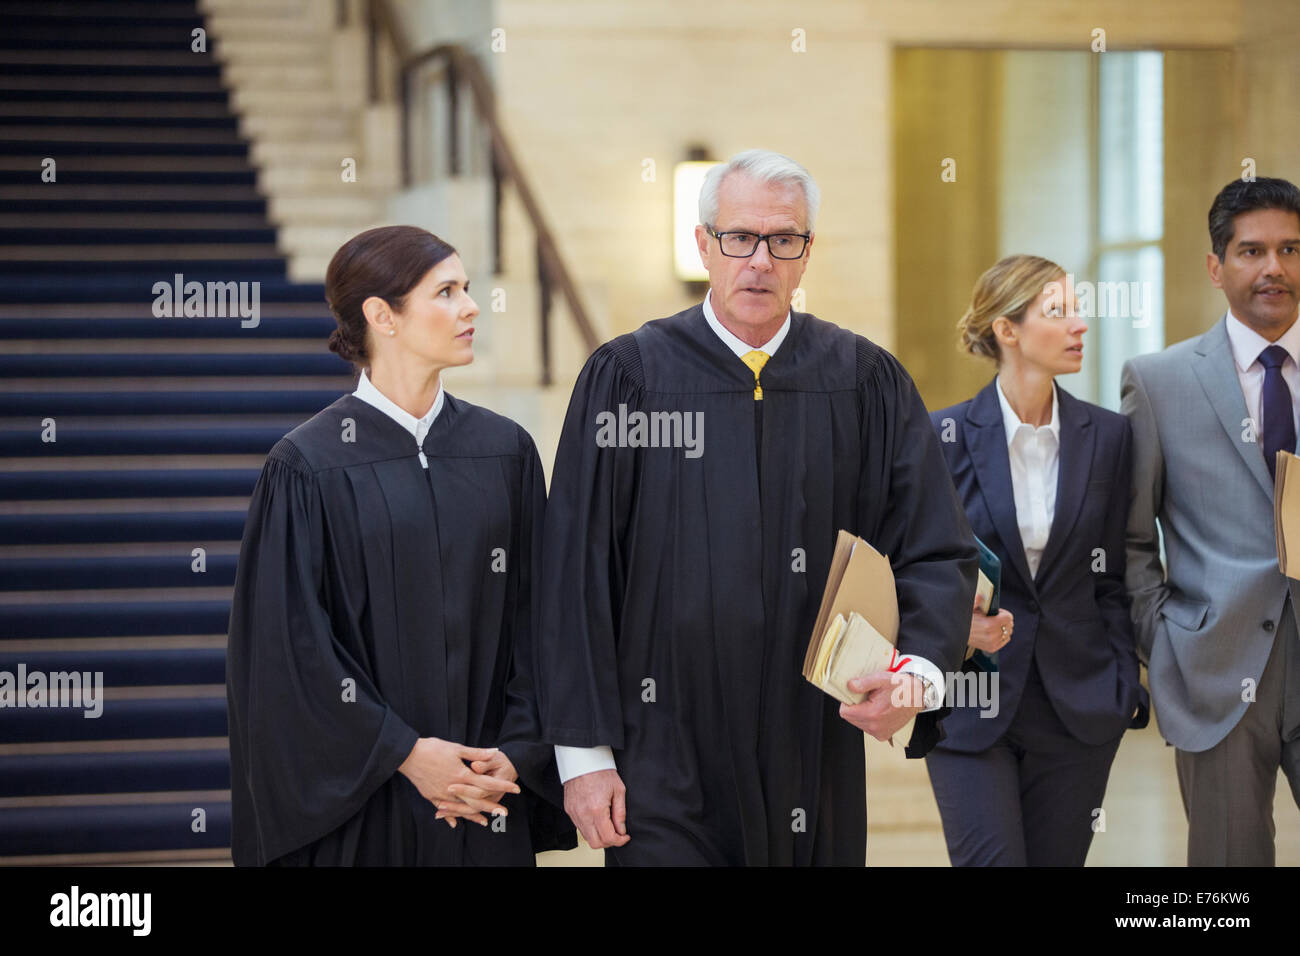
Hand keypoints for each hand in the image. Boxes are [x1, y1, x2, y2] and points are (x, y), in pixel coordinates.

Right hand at [397, 737, 520, 827]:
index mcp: (462, 774)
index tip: (516, 789)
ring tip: (485, 821)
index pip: (487, 782)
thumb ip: (477, 753)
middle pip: (477, 800)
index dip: (502, 785)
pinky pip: (444, 809)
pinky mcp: (431, 796)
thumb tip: (495, 752)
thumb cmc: (433, 748)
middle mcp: (453, 788)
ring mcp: (442, 794)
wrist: (408, 755)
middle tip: (504, 812)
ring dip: (474, 815)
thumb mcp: (457, 748)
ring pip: (462, 808)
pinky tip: (456, 823)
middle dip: (492, 806)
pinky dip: (451, 816)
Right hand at [563, 768, 629, 848]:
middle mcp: (583, 814)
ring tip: (608, 825)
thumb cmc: (601, 772)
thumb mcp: (618, 790)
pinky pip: (580, 827)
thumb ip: (620, 813)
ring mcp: (574, 813)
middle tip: (617, 833)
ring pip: (587, 837)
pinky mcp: (569, 810)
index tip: (625, 836)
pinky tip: (597, 819)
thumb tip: (621, 830)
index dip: (619, 841)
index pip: (608, 837)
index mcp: (597, 809)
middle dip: (609, 842)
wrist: (583, 760)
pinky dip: (590, 829)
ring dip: (599, 836)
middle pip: (595, 843)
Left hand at [838, 671, 924, 741]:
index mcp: (872, 714)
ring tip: (874, 703)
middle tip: (867, 697)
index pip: (845, 712)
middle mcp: (875, 727)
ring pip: (858, 723)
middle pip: (850, 718)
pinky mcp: (884, 735)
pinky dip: (869, 719)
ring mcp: (880, 733)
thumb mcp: (882, 679)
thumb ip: (864, 683)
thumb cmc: (902, 687)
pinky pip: (867, 727)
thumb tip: (850, 686)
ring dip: (861, 713)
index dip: (846, 701)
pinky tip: (878, 710)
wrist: (918, 696)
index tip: (854, 694)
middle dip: (854, 707)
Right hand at [968, 596, 1012, 653]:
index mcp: (989, 624)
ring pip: (1008, 633)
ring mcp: (992, 643)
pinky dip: (1003, 635)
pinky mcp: (992, 648)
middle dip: (1005, 620)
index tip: (998, 612)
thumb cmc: (964, 620)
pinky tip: (996, 632)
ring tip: (996, 624)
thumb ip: (976, 601)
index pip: (1008, 617)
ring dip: (1004, 628)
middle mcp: (992, 635)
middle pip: (1009, 625)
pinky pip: (1005, 640)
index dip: (1003, 613)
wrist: (957, 634)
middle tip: (997, 617)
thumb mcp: (969, 609)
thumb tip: (980, 595)